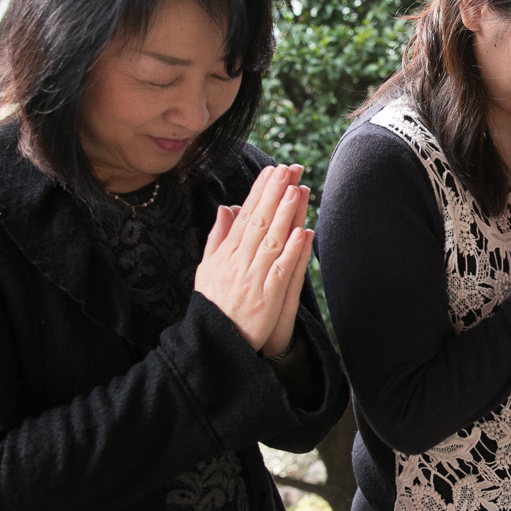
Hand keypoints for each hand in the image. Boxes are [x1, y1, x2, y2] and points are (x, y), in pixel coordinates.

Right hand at [193, 165, 314, 356]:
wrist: (213, 342)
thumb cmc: (213, 304)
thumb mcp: (207, 268)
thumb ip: (217, 238)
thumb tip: (225, 208)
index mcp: (225, 254)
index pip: (245, 216)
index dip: (259, 192)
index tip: (271, 171)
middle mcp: (238, 263)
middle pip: (259, 222)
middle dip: (274, 194)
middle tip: (287, 169)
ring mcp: (253, 279)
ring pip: (271, 241)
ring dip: (285, 215)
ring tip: (296, 190)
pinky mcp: (267, 298)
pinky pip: (281, 270)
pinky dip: (292, 251)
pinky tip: (303, 232)